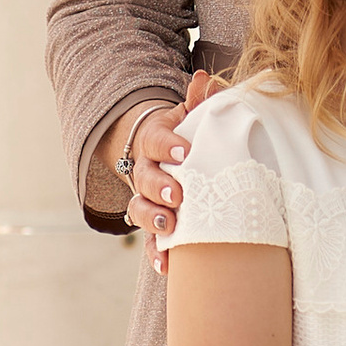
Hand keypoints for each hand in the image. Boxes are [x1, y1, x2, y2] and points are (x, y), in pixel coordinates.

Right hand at [121, 69, 218, 255]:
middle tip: (179, 195)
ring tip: (170, 228)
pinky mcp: (152, 224)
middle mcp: (146, 170)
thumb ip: (199, 100)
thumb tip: (205, 79)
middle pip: (145, 178)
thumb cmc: (187, 135)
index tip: (185, 152)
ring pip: (140, 209)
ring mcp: (146, 198)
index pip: (157, 140)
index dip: (169, 146)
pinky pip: (148, 241)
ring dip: (153, 219)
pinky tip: (166, 266)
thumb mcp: (191, 115)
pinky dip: (155, 254)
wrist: (166, 156)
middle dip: (160, 187)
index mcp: (156, 140)